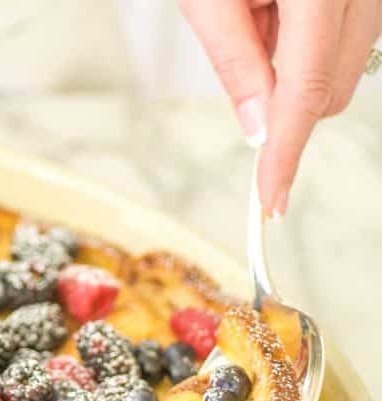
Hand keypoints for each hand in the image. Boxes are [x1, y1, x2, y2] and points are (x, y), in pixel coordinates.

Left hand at [180, 0, 381, 214]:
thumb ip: (235, 63)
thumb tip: (257, 131)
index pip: (306, 90)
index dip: (287, 152)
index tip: (271, 200)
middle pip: (333, 87)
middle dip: (284, 101)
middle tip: (241, 48)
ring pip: (343, 66)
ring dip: (293, 69)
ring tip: (256, 12)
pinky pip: (345, 36)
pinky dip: (305, 43)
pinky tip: (276, 5)